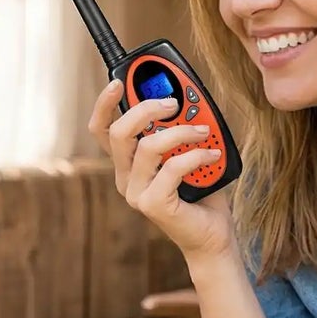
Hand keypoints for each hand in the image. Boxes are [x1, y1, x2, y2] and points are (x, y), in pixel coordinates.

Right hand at [89, 80, 236, 261]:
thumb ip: (180, 127)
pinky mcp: (152, 205)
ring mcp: (136, 193)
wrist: (213, 236)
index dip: (105, 104)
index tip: (119, 81)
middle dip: (145, 109)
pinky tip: (212, 153)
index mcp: (127, 162)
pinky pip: (172, 168)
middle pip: (118, 133)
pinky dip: (196, 155)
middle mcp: (125, 177)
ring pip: (147, 147)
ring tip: (203, 132)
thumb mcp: (188, 151)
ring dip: (180, 132)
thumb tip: (187, 97)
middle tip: (172, 103)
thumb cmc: (201, 193)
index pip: (102, 129)